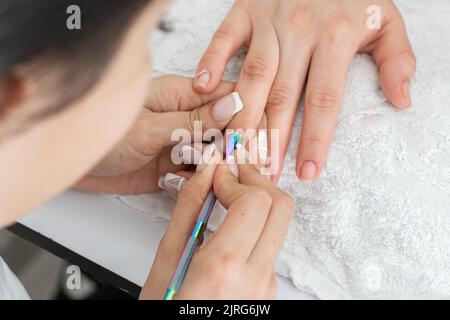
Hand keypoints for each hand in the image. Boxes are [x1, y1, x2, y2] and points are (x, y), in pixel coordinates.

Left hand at [74, 75, 241, 193]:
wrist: (72, 163)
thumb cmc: (100, 132)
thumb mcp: (150, 126)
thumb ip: (192, 120)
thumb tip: (232, 106)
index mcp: (182, 95)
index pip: (228, 98)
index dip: (244, 116)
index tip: (246, 138)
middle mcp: (185, 118)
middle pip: (226, 129)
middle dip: (228, 148)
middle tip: (217, 163)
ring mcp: (180, 144)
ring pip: (214, 155)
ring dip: (208, 168)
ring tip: (187, 172)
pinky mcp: (173, 168)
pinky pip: (197, 176)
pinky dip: (192, 183)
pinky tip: (172, 181)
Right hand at [140, 148, 293, 298]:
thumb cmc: (168, 313)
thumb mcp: (166, 262)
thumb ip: (188, 211)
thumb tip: (205, 175)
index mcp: (225, 268)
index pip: (255, 201)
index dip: (236, 178)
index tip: (217, 173)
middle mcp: (256, 278)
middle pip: (281, 208)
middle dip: (257, 180)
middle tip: (233, 172)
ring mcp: (266, 287)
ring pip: (278, 226)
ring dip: (257, 202)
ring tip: (228, 195)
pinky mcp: (267, 291)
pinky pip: (269, 246)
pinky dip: (254, 226)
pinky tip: (231, 224)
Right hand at [194, 0, 415, 180]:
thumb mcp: (385, 19)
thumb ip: (397, 58)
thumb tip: (402, 100)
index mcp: (335, 38)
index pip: (324, 99)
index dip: (315, 138)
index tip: (307, 172)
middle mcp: (299, 32)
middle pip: (282, 95)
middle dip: (272, 139)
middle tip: (262, 173)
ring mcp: (269, 21)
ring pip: (252, 76)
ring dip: (241, 116)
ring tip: (233, 150)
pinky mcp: (246, 10)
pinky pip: (224, 37)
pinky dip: (210, 61)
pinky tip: (203, 90)